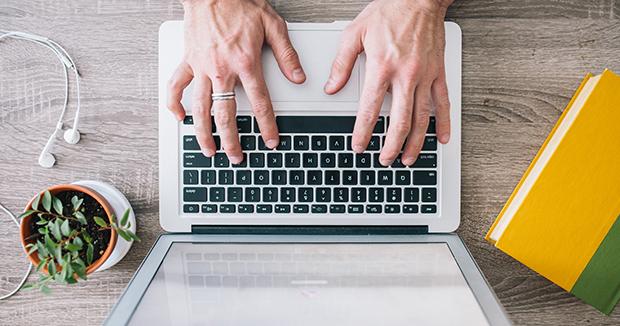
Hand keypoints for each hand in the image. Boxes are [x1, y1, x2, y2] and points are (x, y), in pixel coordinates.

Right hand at [168, 0, 305, 163]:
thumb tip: (298, 76)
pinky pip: (176, 86)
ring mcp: (201, 67)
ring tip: (209, 151)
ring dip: (204, 133)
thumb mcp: (273, 25)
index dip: (267, 125)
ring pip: (200, 108)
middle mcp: (222, 70)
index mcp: (245, 63)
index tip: (270, 141)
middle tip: (236, 156)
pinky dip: (175, 104)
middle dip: (232, 140)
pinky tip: (179, 118)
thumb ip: (286, 54)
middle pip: (226, 114)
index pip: (260, 103)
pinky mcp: (187, 60)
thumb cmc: (241, 3)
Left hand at [325, 0, 452, 165]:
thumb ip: (341, 64)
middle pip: (399, 121)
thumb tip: (332, 88)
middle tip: (384, 160)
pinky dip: (443, 123)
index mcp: (382, 67)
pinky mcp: (439, 72)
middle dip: (391, 146)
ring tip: (407, 158)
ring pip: (422, 118)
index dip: (363, 133)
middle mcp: (405, 75)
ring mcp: (425, 76)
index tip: (359, 146)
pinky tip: (440, 139)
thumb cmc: (389, 11)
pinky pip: (443, 102)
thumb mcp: (355, 33)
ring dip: (414, 142)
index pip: (369, 110)